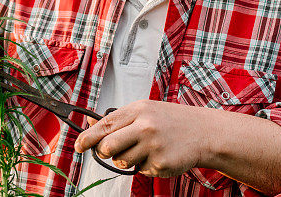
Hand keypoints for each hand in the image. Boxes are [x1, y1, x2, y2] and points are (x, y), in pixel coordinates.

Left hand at [74, 99, 212, 177]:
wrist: (203, 132)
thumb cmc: (170, 120)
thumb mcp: (145, 111)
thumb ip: (119, 119)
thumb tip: (91, 125)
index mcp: (138, 110)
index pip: (104, 125)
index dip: (87, 137)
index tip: (77, 145)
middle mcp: (144, 126)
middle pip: (107, 147)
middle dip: (105, 152)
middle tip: (113, 150)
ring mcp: (153, 146)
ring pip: (122, 162)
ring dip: (127, 160)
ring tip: (145, 149)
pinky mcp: (160, 163)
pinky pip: (140, 170)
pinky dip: (146, 166)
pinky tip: (159, 155)